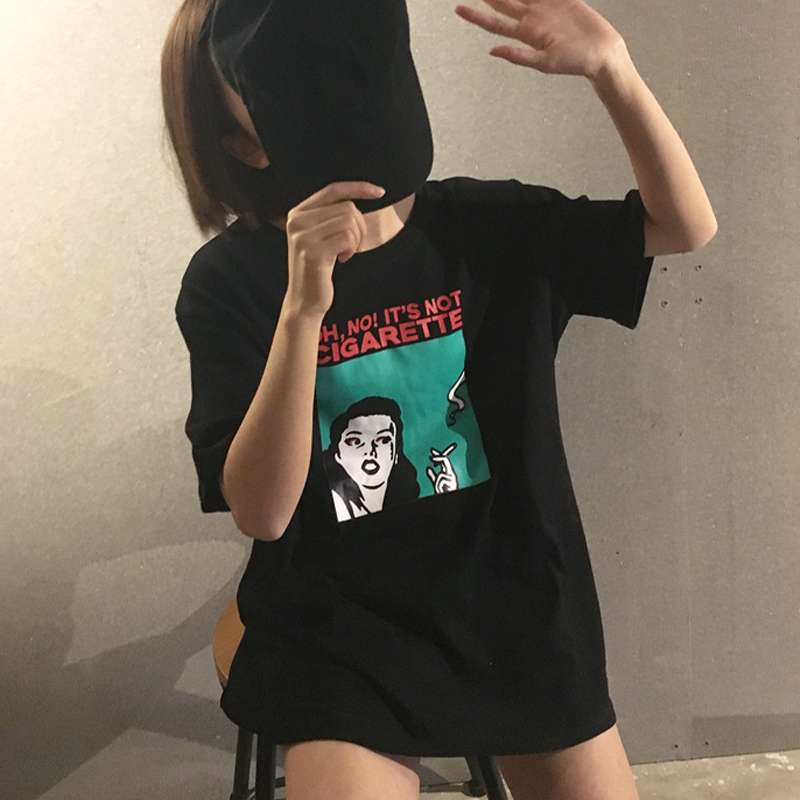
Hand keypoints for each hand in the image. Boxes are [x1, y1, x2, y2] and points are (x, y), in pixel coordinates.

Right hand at [284, 182, 385, 316]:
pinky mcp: (312, 251)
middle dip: (360, 227)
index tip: (380, 192)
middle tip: (353, 245)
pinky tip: (343, 259)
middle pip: (346, 207)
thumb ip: (331, 215)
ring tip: (346, 252)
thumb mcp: (320, 236)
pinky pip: (347, 238)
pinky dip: (352, 249)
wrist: (304, 300)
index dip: (359, 188)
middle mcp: (297, 220)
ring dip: (356, 239)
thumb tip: (361, 195)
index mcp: (298, 212)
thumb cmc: (318, 267)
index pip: (333, 189)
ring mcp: (302, 236)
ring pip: (349, 222)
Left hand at [426, 443, 458, 493]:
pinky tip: (441, 490)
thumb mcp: (436, 483)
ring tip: (439, 489)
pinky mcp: (452, 483)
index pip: (444, 460)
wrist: (447, 499)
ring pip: (441, 474)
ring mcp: (453, 478)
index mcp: (448, 473)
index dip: (438, 455)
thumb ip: (432, 475)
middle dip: (438, 457)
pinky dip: (438, 486)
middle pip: (446, 460)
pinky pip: (441, 481)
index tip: (432, 451)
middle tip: (431, 457)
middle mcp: (452, 474)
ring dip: (437, 482)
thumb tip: (428, 468)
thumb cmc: (443, 492)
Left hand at [455, 0, 625, 79]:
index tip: (457, 8)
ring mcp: (545, 6)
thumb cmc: (574, 63)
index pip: (494, 22)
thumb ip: (518, 56)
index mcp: (526, 33)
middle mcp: (531, 17)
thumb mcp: (543, 64)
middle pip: (502, 0)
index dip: (475, 16)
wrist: (601, 52)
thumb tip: (491, 51)